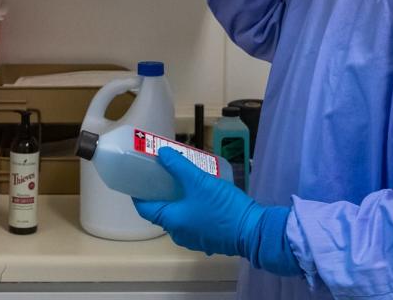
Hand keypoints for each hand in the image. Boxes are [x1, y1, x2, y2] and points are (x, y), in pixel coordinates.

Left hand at [133, 147, 300, 275]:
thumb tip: (161, 153)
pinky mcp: (208, 239)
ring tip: (182, 181)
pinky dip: (190, 209)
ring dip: (177, 201)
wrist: (253, 230)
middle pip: (161, 212)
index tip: (139, 178)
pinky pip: (192, 222)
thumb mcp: (199, 181)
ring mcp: (194, 239)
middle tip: (163, 174)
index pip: (144, 209)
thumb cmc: (222, 206)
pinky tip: (199, 195)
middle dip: (160, 194)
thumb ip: (178, 166)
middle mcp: (179, 233)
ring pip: (178, 217)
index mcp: (172, 221)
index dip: (138, 194)